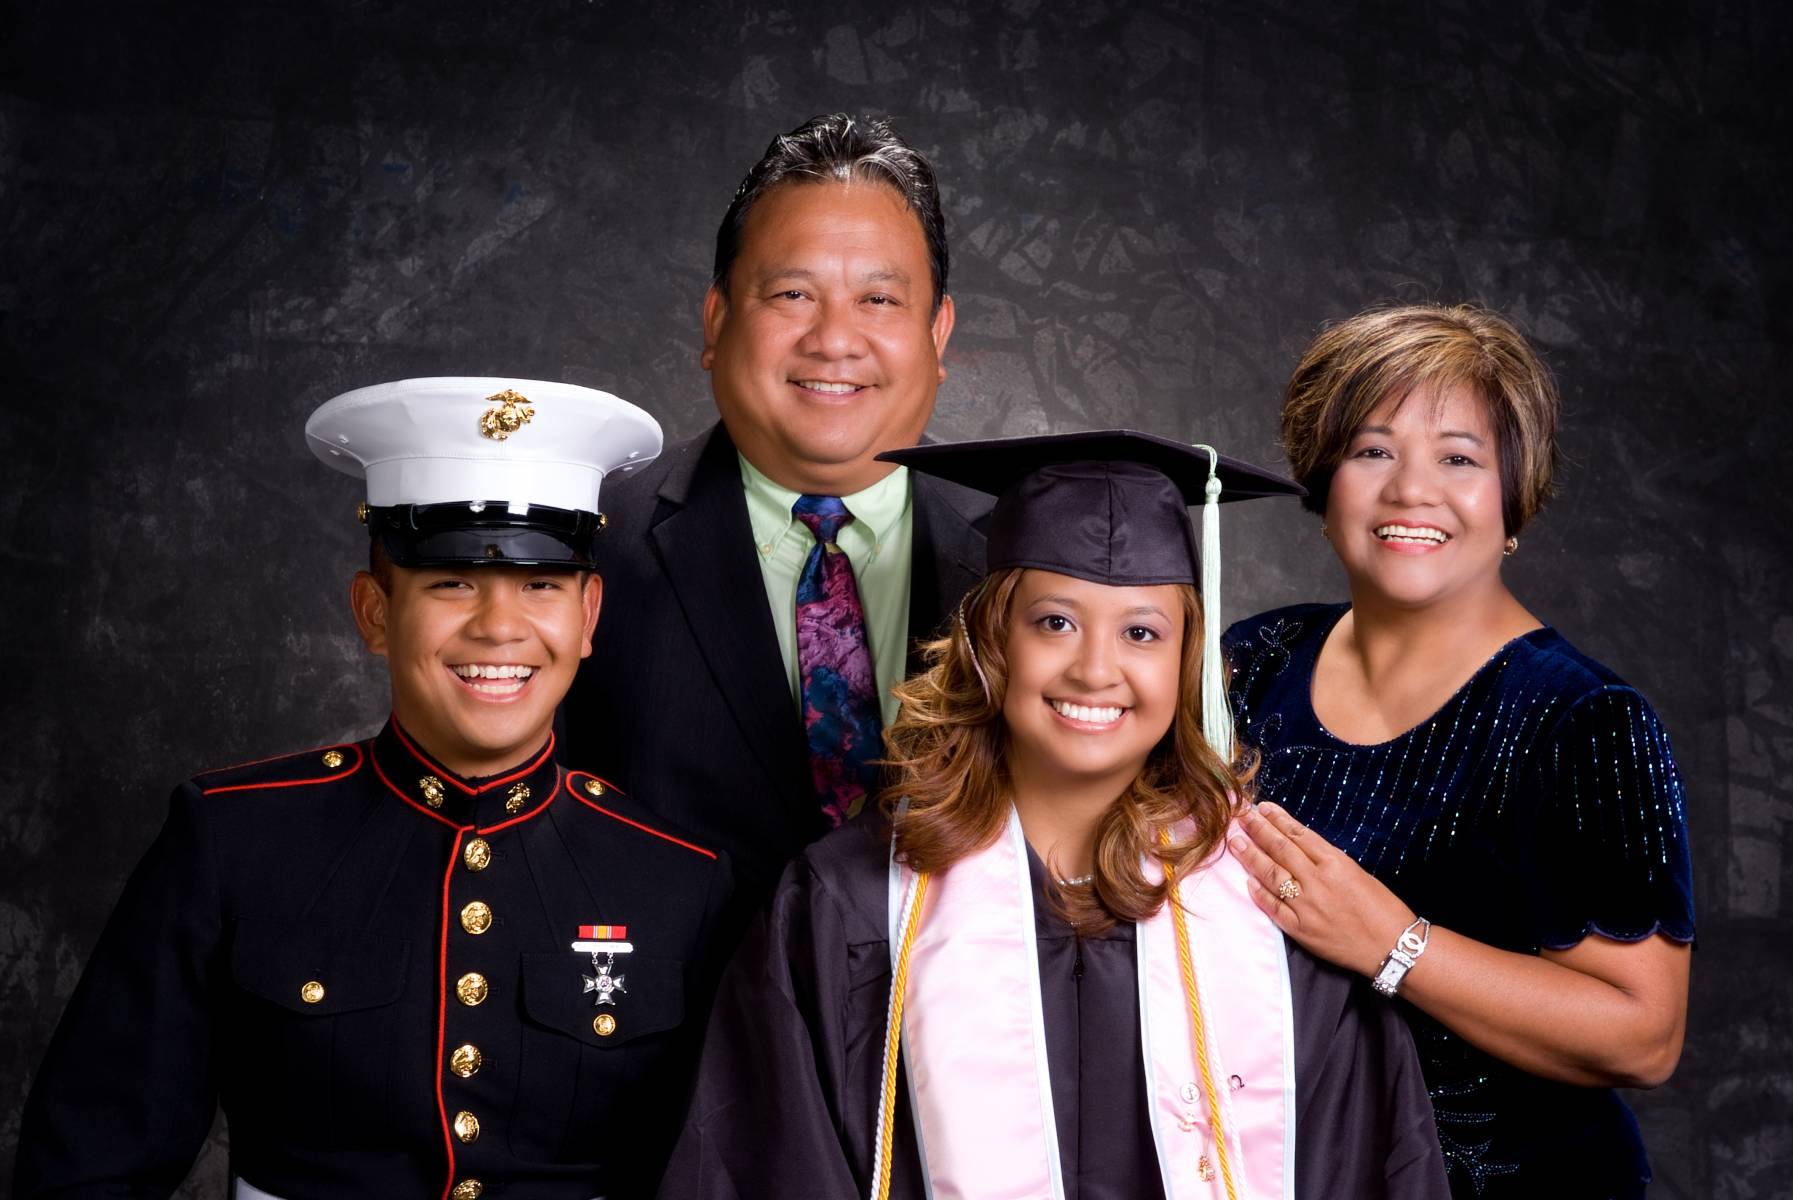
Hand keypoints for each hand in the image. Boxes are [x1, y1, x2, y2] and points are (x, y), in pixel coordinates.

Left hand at [1229, 802, 1416, 977]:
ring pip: (1271, 875)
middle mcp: (1317, 881)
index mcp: (1336, 863)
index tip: (1262, 808)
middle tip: (1241, 816)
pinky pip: (1273, 907)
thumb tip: (1297, 846)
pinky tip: (1247, 880)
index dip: (1278, 819)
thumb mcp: (1357, 873)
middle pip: (1280, 850)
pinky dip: (1259, 893)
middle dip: (1258, 830)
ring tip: (1236, 841)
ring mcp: (1306, 906)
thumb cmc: (1383, 908)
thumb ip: (1327, 861)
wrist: (1393, 947)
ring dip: (1251, 856)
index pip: (1298, 835)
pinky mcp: (1300, 929)